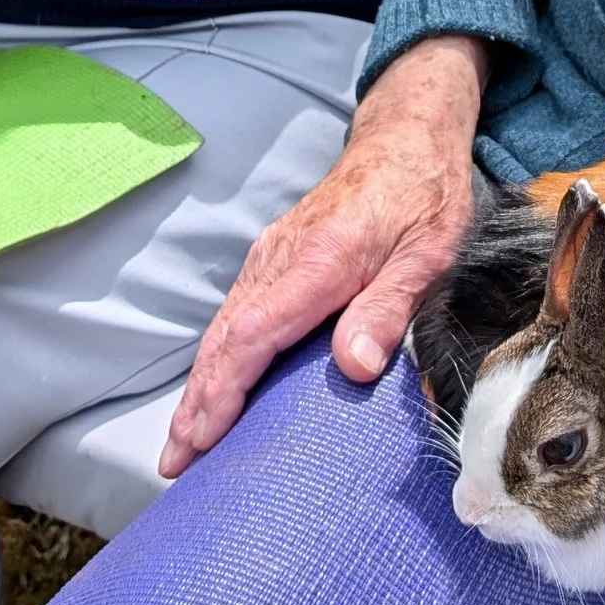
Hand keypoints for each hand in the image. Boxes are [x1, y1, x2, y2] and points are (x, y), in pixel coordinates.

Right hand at [162, 34, 488, 476]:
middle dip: (196, 404)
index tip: (201, 437)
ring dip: (199, 388)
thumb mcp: (429, 253)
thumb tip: (355, 366)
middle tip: (175, 464)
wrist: (407, 140)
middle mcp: (280, 258)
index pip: (254, 333)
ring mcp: (270, 257)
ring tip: (181, 446)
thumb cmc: (425, 197)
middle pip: (225, 339)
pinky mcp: (273, 260)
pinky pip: (235, 316)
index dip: (224, 390)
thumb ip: (389, 307)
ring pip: (223, 330)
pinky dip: (217, 360)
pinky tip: (211, 393)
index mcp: (318, 260)